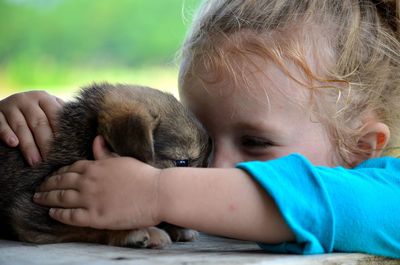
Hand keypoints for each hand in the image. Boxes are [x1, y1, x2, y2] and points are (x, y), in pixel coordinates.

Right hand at [0, 90, 63, 164]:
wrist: (9, 106)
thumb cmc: (36, 113)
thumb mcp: (48, 110)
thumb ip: (62, 117)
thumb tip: (87, 134)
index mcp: (44, 98)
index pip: (55, 116)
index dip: (60, 133)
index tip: (66, 150)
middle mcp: (28, 99)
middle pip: (39, 123)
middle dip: (45, 143)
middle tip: (50, 160)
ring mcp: (11, 105)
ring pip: (21, 126)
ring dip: (28, 145)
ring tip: (35, 161)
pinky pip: (1, 124)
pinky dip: (7, 134)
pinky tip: (14, 144)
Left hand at [33, 135, 161, 229]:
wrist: (157, 193)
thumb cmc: (143, 175)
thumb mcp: (123, 159)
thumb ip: (105, 152)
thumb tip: (96, 139)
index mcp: (96, 166)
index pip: (70, 168)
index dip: (58, 173)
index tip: (52, 177)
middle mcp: (89, 181)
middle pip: (60, 182)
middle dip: (47, 185)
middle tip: (38, 189)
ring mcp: (90, 199)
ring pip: (61, 198)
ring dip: (47, 198)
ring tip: (39, 199)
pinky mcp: (95, 216)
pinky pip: (70, 216)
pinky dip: (58, 214)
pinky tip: (52, 213)